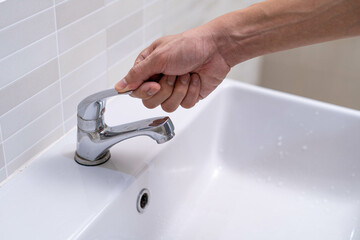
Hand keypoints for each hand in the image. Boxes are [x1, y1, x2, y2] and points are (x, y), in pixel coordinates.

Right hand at [114, 26, 230, 111]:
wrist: (215, 49)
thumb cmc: (188, 46)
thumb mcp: (158, 57)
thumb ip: (137, 74)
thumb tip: (119, 86)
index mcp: (148, 68)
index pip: (136, 90)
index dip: (145, 91)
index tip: (155, 84)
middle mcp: (159, 80)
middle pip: (151, 102)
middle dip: (165, 89)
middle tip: (174, 74)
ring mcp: (174, 89)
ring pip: (168, 106)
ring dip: (180, 90)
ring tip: (186, 74)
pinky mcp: (188, 96)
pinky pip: (184, 105)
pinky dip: (192, 91)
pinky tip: (195, 79)